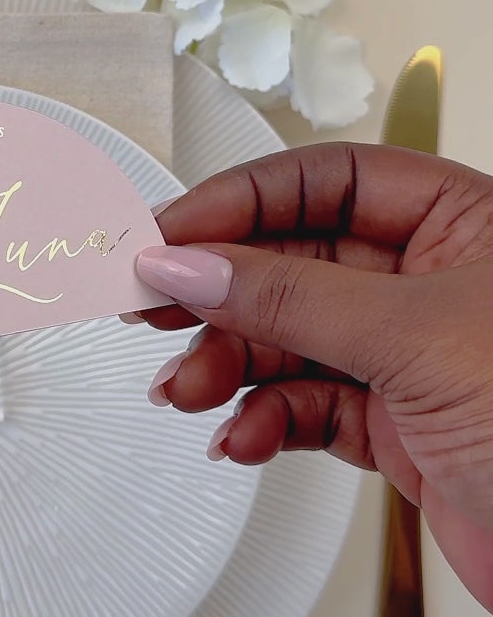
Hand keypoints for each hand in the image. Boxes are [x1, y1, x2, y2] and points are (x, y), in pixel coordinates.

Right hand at [132, 144, 492, 612]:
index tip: (171, 233)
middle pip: (296, 258)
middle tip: (154, 308)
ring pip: (291, 338)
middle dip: (222, 291)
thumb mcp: (414, 338)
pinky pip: (307, 406)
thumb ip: (291, 296)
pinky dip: (265, 421)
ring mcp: (415, 356)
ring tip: (189, 389)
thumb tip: (192, 261)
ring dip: (229, 364)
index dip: (242, 201)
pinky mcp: (402, 427)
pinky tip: (244, 437)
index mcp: (463, 222)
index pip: (328, 178)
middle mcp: (436, 281)